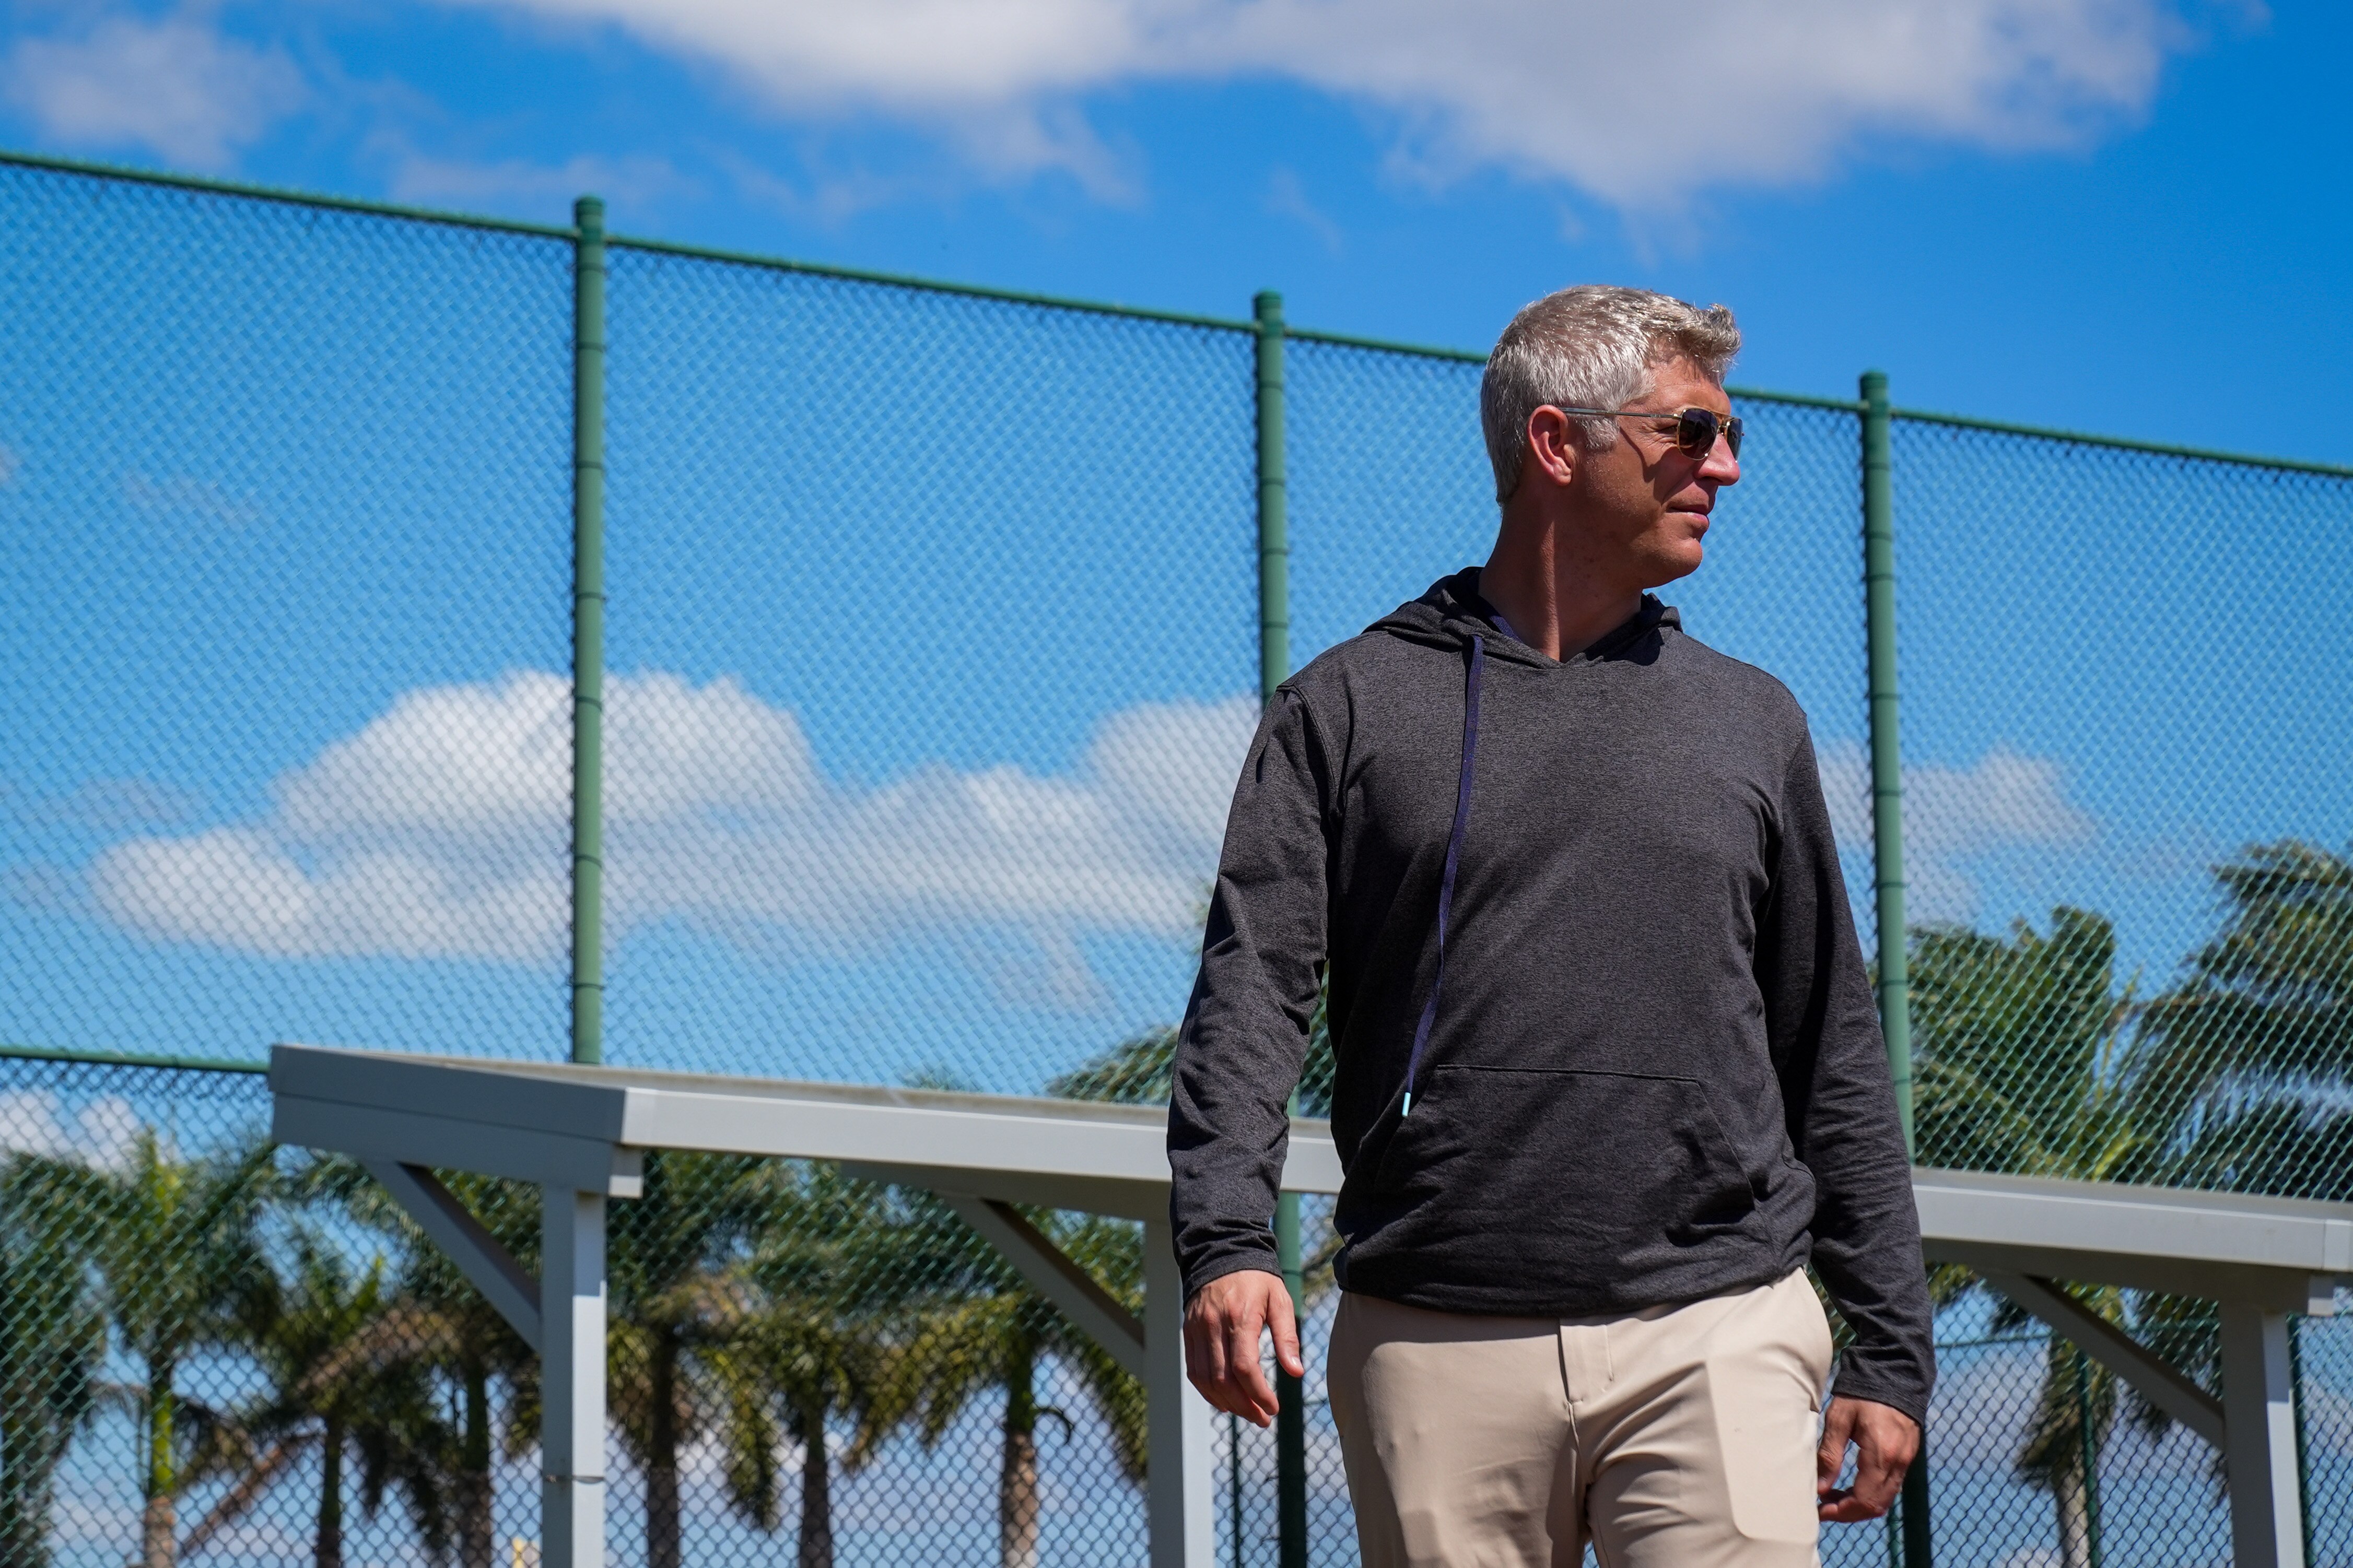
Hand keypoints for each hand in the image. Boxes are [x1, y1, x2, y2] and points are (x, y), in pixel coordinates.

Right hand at [1183, 1269, 1302, 1426]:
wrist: (1222, 1254)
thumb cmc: (1258, 1281)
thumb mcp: (1280, 1301)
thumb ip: (1287, 1337)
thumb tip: (1296, 1372)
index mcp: (1240, 1316)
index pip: (1244, 1367)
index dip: (1258, 1394)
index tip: (1274, 1408)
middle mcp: (1214, 1325)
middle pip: (1223, 1379)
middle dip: (1244, 1406)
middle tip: (1263, 1419)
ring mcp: (1197, 1330)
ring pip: (1205, 1379)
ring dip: (1226, 1403)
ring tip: (1247, 1413)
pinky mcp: (1188, 1333)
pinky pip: (1194, 1371)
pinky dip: (1208, 1391)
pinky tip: (1224, 1401)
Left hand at [1816, 1396, 1919, 1521]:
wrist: (1894, 1371)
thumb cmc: (1861, 1392)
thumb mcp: (1838, 1419)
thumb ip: (1830, 1455)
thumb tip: (1820, 1488)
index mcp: (1881, 1455)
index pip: (1864, 1500)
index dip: (1841, 1512)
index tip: (1820, 1510)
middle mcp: (1898, 1463)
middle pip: (1876, 1505)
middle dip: (1849, 1512)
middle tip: (1823, 1506)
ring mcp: (1906, 1461)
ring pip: (1885, 1498)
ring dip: (1859, 1503)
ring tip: (1832, 1495)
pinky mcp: (1907, 1456)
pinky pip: (1890, 1486)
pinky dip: (1871, 1492)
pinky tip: (1850, 1484)